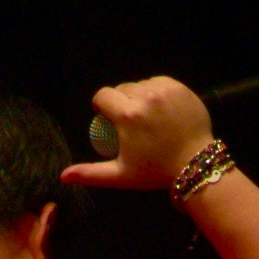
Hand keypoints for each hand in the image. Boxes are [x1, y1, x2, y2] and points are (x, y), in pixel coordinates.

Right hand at [67, 74, 209, 192]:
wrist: (196, 163)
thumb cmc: (156, 171)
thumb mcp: (121, 174)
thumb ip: (91, 173)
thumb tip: (63, 176)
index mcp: (127, 115)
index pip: (102, 96)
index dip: (102, 106)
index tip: (110, 119)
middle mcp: (144, 97)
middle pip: (121, 89)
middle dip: (121, 102)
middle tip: (131, 122)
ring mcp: (164, 90)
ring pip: (140, 84)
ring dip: (139, 96)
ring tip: (147, 115)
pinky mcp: (180, 87)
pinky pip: (159, 82)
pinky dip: (156, 91)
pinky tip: (160, 107)